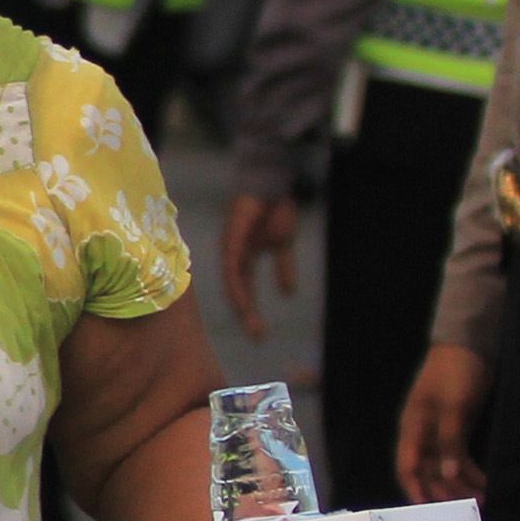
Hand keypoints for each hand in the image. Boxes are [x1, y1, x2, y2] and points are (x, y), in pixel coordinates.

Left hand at [220, 191, 299, 341]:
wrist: (272, 184)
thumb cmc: (275, 211)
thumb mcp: (282, 244)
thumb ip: (283, 268)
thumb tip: (289, 292)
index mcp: (243, 258)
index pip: (244, 289)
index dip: (249, 309)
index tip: (257, 331)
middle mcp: (234, 255)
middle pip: (237, 290)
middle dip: (247, 314)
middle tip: (258, 336)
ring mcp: (231, 247)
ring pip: (233, 282)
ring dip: (242, 303)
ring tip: (250, 322)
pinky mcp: (232, 238)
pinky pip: (233, 266)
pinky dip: (237, 284)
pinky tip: (242, 300)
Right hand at [396, 344, 490, 503]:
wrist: (470, 345)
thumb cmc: (454, 373)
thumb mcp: (453, 407)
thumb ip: (450, 442)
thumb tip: (448, 474)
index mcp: (413, 428)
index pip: (408, 466)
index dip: (415, 489)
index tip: (428, 510)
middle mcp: (423, 434)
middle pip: (428, 471)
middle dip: (445, 491)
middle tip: (466, 508)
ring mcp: (441, 432)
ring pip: (446, 466)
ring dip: (461, 483)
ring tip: (482, 499)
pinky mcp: (458, 427)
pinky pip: (461, 456)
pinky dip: (470, 470)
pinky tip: (484, 481)